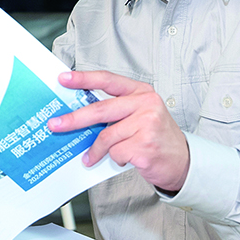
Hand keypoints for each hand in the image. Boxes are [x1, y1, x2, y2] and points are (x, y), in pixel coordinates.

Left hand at [47, 70, 189, 192]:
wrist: (182, 161)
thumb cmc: (156, 136)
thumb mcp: (140, 115)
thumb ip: (115, 111)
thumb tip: (79, 114)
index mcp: (141, 92)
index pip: (108, 80)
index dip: (84, 79)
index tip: (64, 79)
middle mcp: (146, 104)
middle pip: (101, 109)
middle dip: (74, 119)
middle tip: (56, 124)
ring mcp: (147, 125)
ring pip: (106, 136)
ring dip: (97, 150)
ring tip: (92, 157)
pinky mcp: (145, 146)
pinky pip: (115, 152)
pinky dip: (115, 158)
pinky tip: (126, 158)